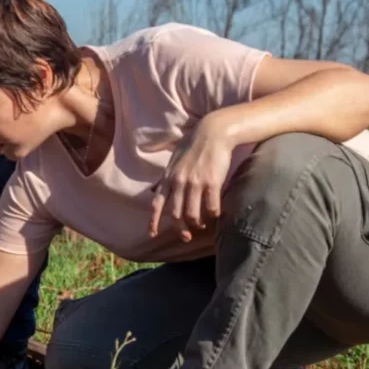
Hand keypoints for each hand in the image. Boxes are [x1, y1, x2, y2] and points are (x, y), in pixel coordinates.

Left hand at [149, 115, 234, 241]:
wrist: (212, 132)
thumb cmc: (193, 145)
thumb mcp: (174, 160)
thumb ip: (168, 176)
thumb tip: (159, 189)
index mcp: (168, 178)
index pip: (157, 204)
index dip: (153, 221)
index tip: (152, 234)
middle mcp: (179, 182)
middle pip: (176, 215)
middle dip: (180, 229)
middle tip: (186, 237)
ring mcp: (195, 183)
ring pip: (192, 215)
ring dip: (197, 223)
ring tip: (201, 225)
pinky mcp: (212, 182)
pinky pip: (211, 207)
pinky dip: (213, 214)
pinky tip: (215, 214)